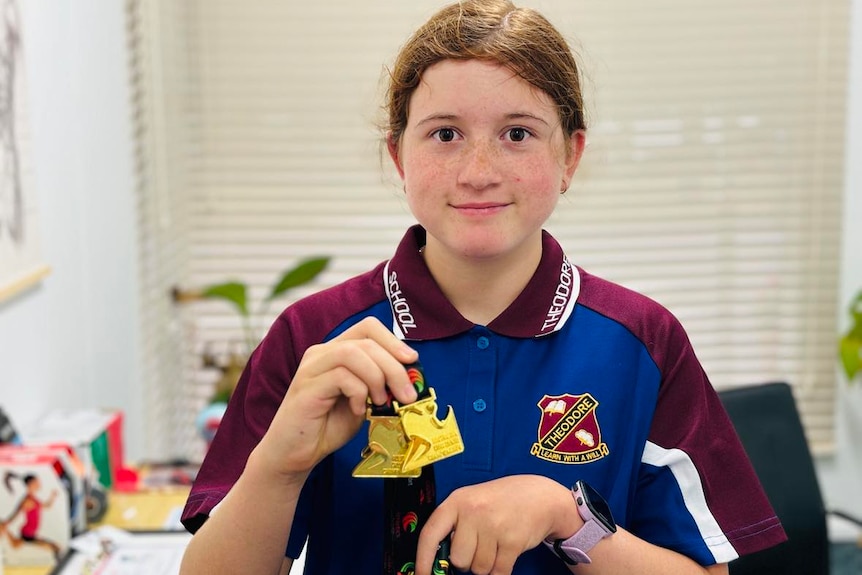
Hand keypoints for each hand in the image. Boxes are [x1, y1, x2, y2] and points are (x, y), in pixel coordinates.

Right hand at [251, 317, 418, 481]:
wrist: (294, 454)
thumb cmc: (327, 426)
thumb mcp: (363, 401)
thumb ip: (380, 386)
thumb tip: (410, 379)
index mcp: (336, 351)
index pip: (368, 327)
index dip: (393, 341)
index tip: (412, 362)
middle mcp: (321, 353)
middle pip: (367, 341)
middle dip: (394, 367)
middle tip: (406, 394)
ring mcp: (312, 368)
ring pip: (355, 353)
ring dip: (377, 378)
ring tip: (380, 402)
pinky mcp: (306, 387)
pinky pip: (342, 377)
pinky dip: (358, 393)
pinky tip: (358, 410)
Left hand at [416, 475, 579, 574]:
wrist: (540, 495)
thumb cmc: (501, 502)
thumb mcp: (473, 502)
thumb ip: (456, 525)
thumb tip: (440, 560)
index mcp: (457, 501)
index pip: (431, 534)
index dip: (423, 560)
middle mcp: (473, 511)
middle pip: (459, 560)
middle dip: (469, 560)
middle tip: (480, 545)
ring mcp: (493, 525)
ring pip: (479, 569)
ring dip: (487, 565)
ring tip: (496, 543)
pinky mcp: (513, 541)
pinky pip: (499, 572)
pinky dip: (501, 570)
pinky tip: (506, 552)